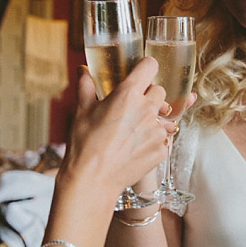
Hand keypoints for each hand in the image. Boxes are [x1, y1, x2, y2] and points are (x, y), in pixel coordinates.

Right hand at [59, 57, 170, 198]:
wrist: (92, 180)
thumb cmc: (84, 144)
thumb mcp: (82, 110)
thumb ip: (86, 85)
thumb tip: (82, 69)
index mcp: (128, 94)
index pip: (150, 66)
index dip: (146, 67)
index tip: (141, 73)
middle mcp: (147, 110)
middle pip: (160, 91)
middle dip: (149, 96)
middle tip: (132, 106)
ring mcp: (156, 131)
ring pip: (163, 116)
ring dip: (152, 120)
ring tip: (132, 131)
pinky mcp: (161, 150)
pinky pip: (162, 138)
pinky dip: (152, 141)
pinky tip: (135, 147)